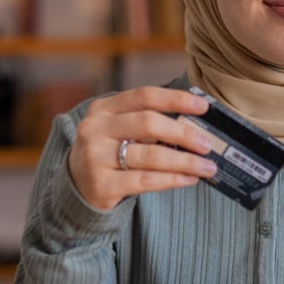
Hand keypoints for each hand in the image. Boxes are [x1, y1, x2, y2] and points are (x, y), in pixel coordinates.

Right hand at [67, 87, 217, 211]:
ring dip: (185, 161)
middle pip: (148, 123)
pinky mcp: (102, 185)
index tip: (203, 106)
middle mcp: (95, 129)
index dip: (176, 99)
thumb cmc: (109, 153)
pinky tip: (189, 179)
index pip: (144, 96)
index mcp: (103, 109)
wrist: (76, 187)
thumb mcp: (118, 130)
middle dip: (183, 133)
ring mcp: (96, 158)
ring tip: (207, 167)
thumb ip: (147, 122)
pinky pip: (146, 181)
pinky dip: (173, 180)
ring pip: (151, 156)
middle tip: (206, 144)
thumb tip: (196, 123)